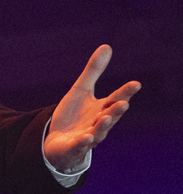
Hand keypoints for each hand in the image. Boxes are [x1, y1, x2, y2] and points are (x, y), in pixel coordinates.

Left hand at [42, 44, 139, 173]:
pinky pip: (80, 145)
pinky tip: (86, 137)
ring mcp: (88, 136)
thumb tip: (107, 46)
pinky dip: (84, 142)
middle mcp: (99, 123)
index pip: (116, 99)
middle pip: (110, 116)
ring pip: (99, 132)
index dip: (125, 92)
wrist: (58, 141)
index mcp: (102, 109)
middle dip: (116, 110)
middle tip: (124, 103)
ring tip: (106, 117)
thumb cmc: (74, 115)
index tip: (136, 83)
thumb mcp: (81, 89)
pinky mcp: (75, 146)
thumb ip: (94, 70)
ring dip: (103, 125)